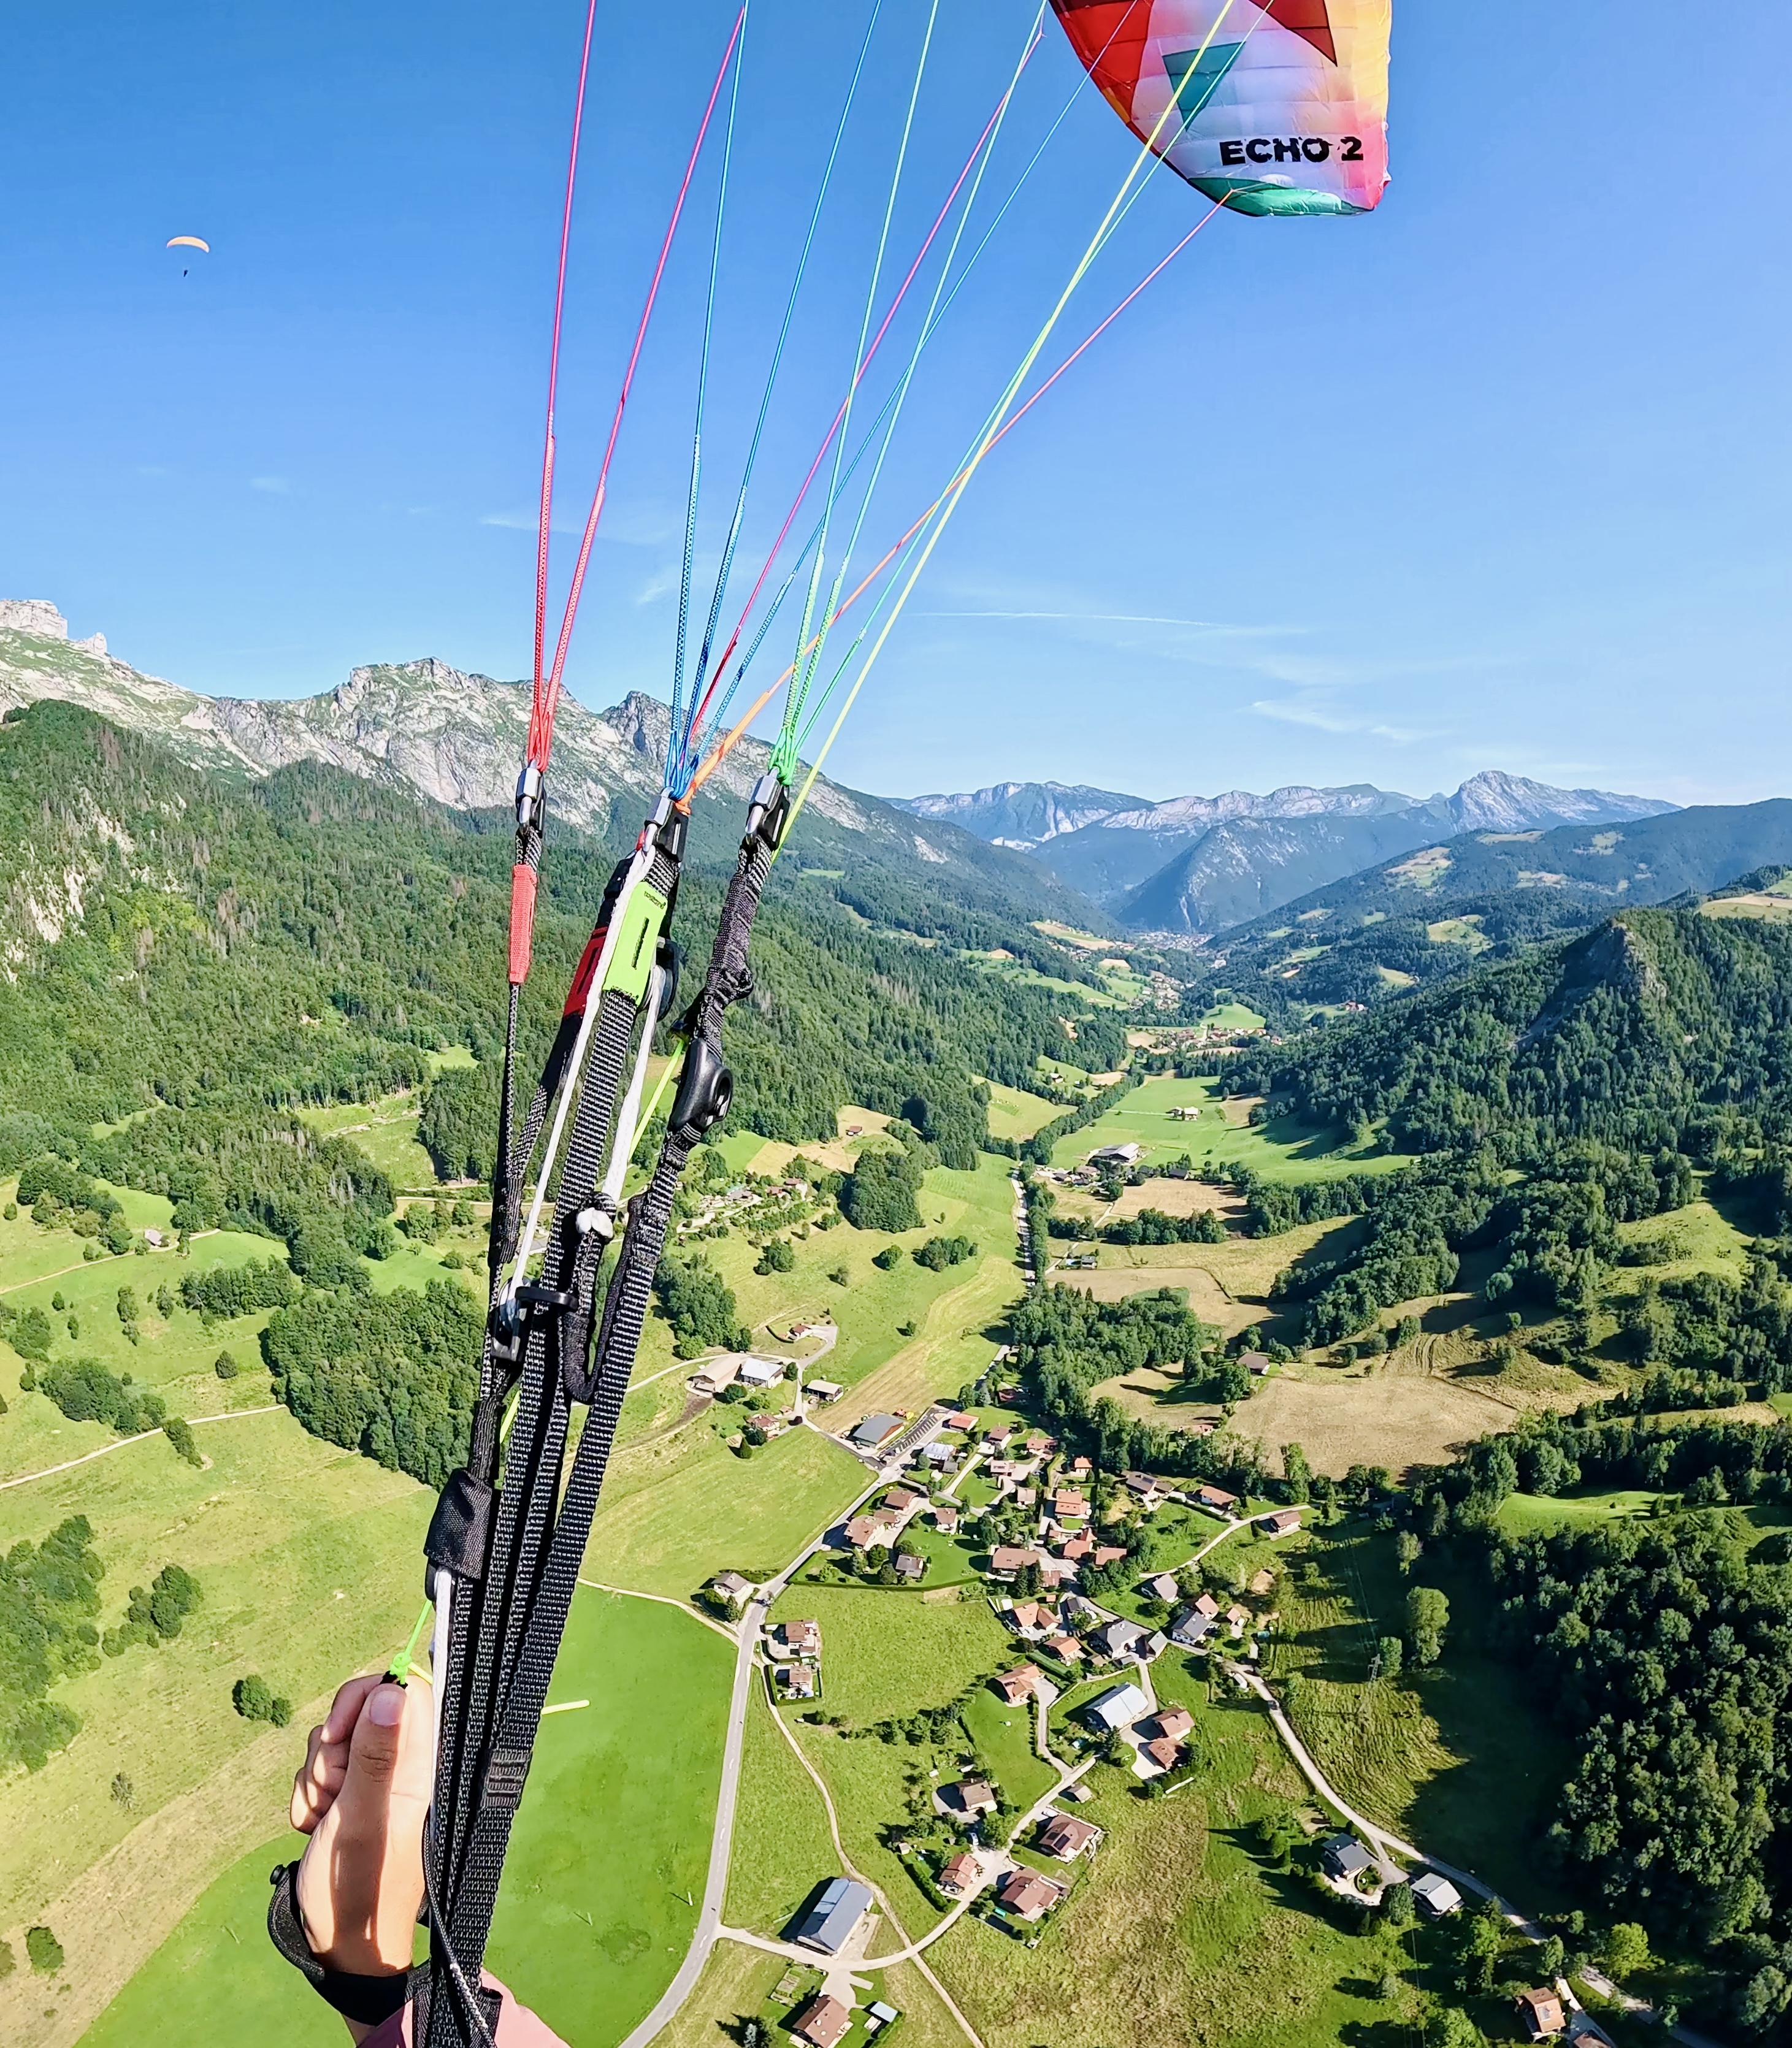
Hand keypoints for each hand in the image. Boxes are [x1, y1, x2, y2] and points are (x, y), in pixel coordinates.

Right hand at [291, 1674, 431, 1984]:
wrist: (339, 1942)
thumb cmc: (355, 1886)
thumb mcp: (361, 1817)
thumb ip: (376, 1756)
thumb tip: (391, 1692)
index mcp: (416, 1764)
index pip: (403, 1691)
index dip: (365, 1697)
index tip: (337, 1732)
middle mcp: (398, 1766)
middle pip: (358, 1714)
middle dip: (331, 1752)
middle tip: (335, 1795)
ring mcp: (370, 1782)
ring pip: (331, 1746)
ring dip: (317, 1782)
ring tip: (327, 1821)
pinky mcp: (345, 1798)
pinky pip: (315, 1774)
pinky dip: (309, 1801)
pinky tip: (316, 1829)